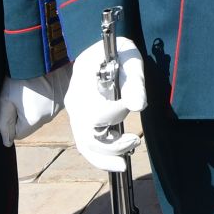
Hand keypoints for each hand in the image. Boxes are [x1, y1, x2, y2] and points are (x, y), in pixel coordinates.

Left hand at [0, 67, 71, 146]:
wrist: (44, 55)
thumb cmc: (23, 76)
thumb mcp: (7, 97)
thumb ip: (4, 122)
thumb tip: (6, 141)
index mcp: (34, 120)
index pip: (19, 134)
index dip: (11, 122)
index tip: (10, 104)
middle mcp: (49, 117)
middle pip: (30, 124)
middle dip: (22, 114)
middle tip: (18, 94)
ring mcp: (58, 107)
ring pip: (40, 115)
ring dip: (33, 106)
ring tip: (30, 88)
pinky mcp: (64, 98)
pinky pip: (49, 105)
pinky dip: (43, 99)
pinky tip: (40, 85)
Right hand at [64, 36, 146, 171]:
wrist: (100, 53)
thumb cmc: (117, 53)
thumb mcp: (128, 58)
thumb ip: (133, 80)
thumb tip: (138, 106)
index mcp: (83, 82)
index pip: (94, 111)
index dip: (116, 113)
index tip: (133, 104)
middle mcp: (75, 102)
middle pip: (87, 136)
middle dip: (112, 146)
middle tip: (136, 140)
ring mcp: (76, 114)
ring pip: (86, 146)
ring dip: (107, 157)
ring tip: (127, 158)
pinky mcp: (82, 123)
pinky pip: (88, 147)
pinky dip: (102, 158)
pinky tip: (120, 160)